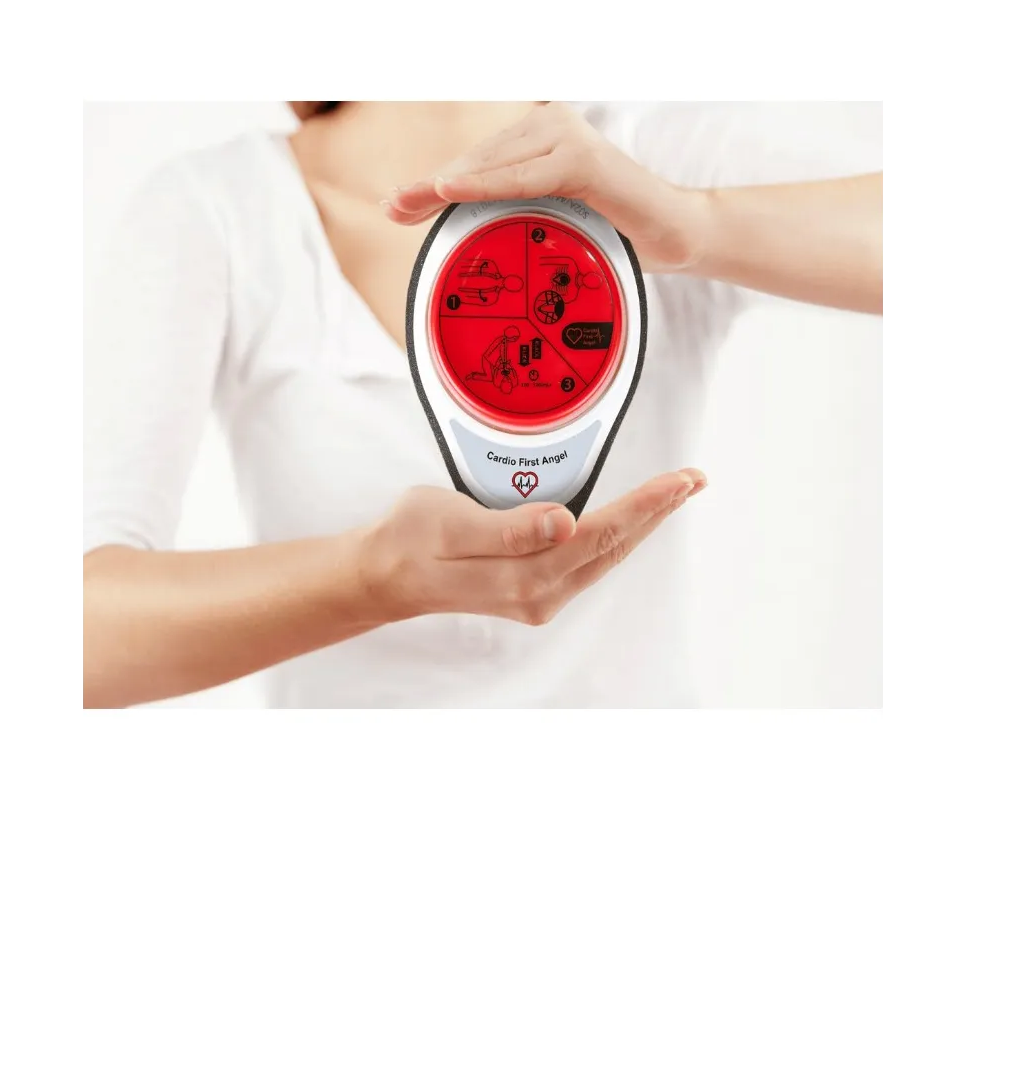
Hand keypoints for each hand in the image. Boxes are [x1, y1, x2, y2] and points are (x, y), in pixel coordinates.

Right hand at [359, 470, 705, 626]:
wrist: (384, 576)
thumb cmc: (410, 542)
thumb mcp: (450, 523)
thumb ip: (509, 528)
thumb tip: (564, 524)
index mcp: (523, 578)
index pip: (599, 535)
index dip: (643, 506)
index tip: (678, 482)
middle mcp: (539, 595)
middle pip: (613, 547)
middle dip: (657, 512)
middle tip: (693, 479)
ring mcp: (539, 597)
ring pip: (606, 556)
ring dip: (642, 523)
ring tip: (674, 493)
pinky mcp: (534, 589)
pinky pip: (588, 560)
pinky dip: (616, 534)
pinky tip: (630, 519)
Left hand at [383, 102, 710, 273]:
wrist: (676, 234)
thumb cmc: (616, 230)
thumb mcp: (553, 221)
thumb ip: (514, 214)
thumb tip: (458, 230)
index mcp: (543, 137)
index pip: (478, 162)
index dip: (434, 185)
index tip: (397, 204)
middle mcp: (552, 126)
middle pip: (477, 161)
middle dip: (431, 188)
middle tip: (393, 207)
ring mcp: (568, 138)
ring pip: (493, 166)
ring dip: (446, 186)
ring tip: (408, 203)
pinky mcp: (584, 159)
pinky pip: (523, 177)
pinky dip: (484, 185)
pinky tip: (449, 191)